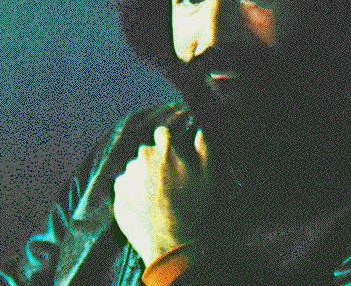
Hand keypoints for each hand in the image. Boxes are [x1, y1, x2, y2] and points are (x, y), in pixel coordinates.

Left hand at [113, 124, 207, 267]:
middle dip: (156, 160)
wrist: (172, 243)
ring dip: (143, 175)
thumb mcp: (208, 174)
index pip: (161, 132)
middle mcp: (142, 158)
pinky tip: (146, 203)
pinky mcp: (118, 194)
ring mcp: (127, 176)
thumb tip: (199, 130)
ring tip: (157, 195)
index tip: (173, 154)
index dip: (168, 142)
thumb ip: (203, 146)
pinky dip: (133, 190)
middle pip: (147, 151)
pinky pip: (124, 185)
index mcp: (165, 149)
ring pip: (135, 168)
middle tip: (168, 180)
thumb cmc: (194, 207)